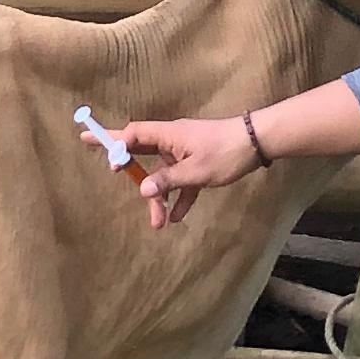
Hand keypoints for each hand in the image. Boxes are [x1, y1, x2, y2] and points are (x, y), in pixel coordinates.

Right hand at [116, 116, 261, 229]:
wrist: (258, 144)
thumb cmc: (226, 153)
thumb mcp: (196, 171)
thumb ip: (168, 181)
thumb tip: (143, 189)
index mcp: (169, 135)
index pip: (134, 135)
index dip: (117, 145)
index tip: (109, 162)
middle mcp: (173, 141)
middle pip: (141, 150)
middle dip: (124, 160)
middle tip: (101, 161)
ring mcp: (185, 152)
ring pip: (164, 174)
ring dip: (159, 197)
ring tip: (157, 223)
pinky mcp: (199, 164)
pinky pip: (182, 181)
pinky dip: (179, 197)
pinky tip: (177, 217)